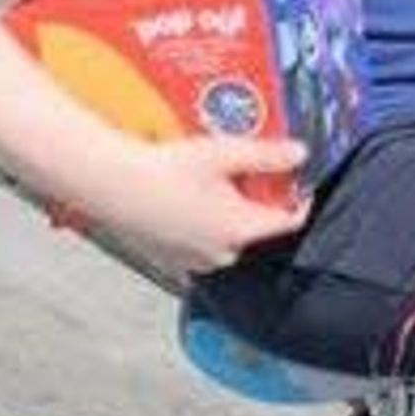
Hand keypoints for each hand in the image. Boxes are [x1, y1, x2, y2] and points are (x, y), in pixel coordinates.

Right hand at [75, 131, 312, 272]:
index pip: (290, 220)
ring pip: (228, 236)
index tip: (295, 177)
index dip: (299, 196)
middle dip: (256, 200)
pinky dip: (202, 225)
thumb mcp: (223, 153)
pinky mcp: (173, 262)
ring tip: (210, 182)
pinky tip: (186, 200)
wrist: (112, 186)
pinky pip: (201, 244)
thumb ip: (267, 154)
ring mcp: (196, 262)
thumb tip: (301, 153)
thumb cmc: (166, 169)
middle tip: (243, 171)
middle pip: (257, 227)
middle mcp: (223, 253)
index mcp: (241, 230)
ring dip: (228, 214)